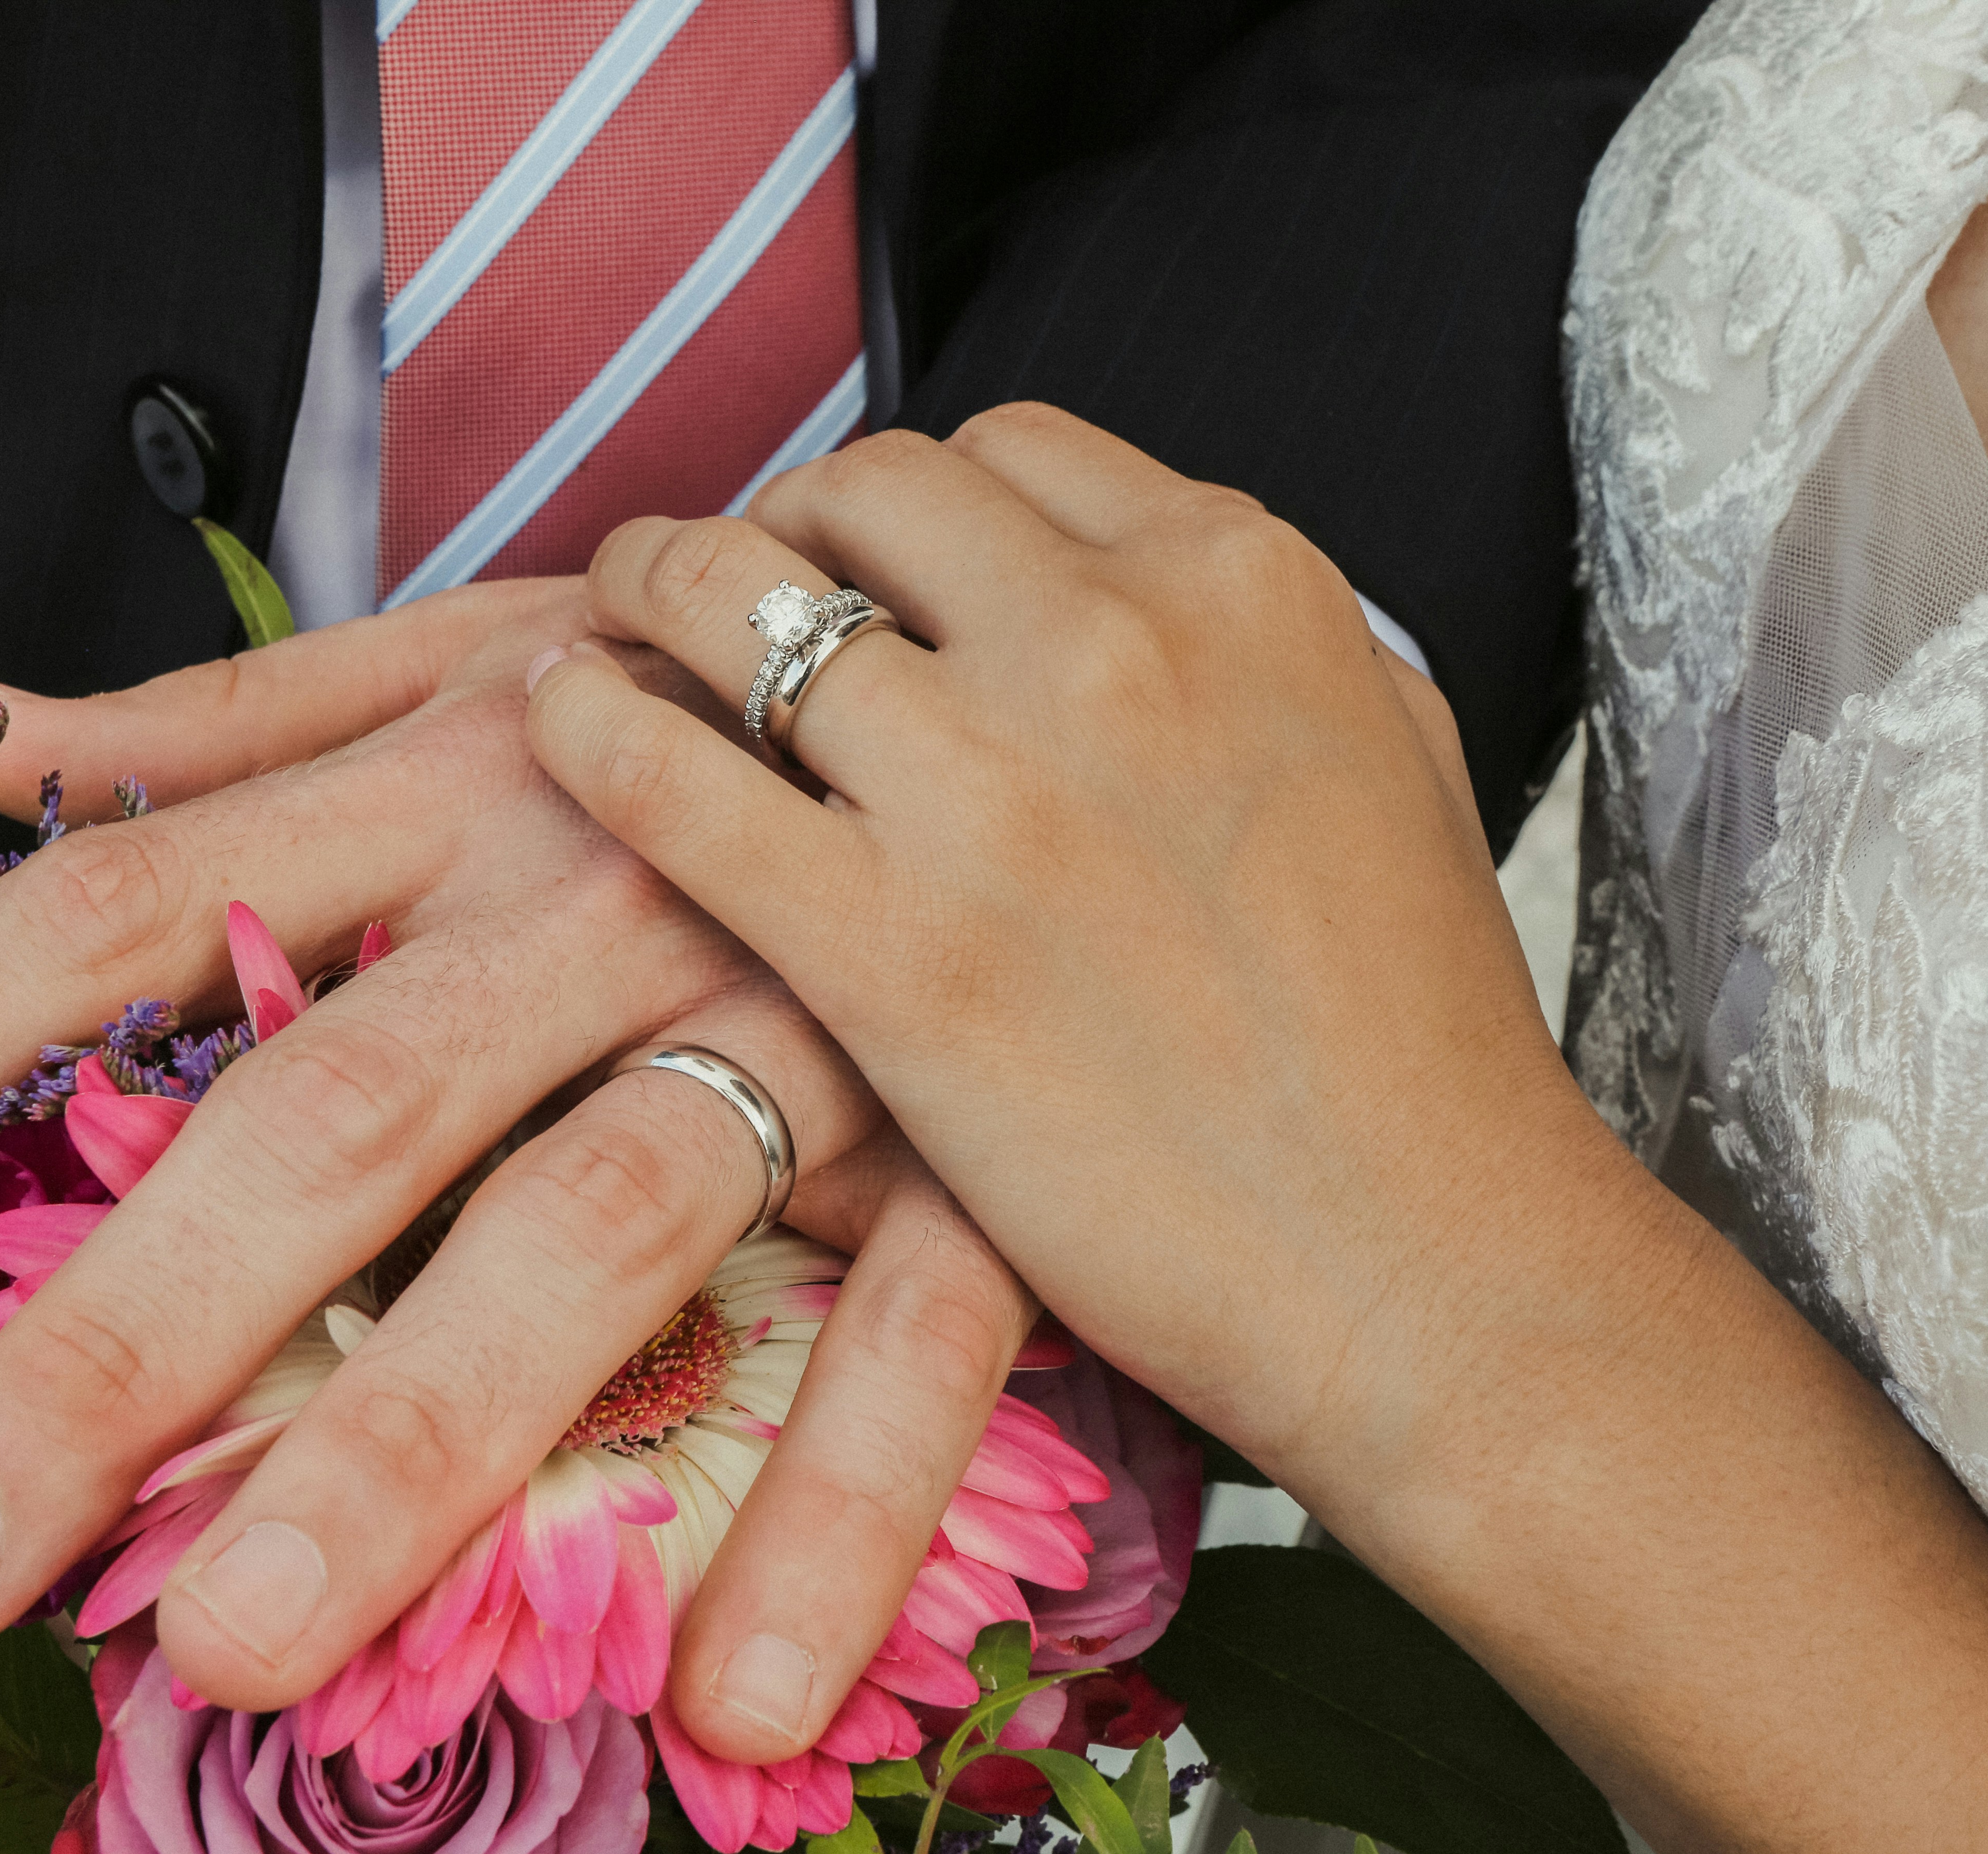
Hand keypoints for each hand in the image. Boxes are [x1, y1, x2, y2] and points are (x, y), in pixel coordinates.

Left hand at [0, 580, 1034, 1765]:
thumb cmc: (710, 686)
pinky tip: (726, 1707)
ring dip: (421, 1442)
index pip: (118, 900)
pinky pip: (921, 1333)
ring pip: (592, 1225)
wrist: (1057, 655)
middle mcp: (598, 879)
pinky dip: (836, 1510)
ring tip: (246, 1658)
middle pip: (329, 1107)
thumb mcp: (482, 648)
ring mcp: (799, 1012)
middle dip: (124, 1340)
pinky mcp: (985, 1138)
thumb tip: (2, 747)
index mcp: (447, 763)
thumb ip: (242, 716)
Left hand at [532, 410, 1541, 1477]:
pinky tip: (558, 721)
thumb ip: (1245, 649)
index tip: (860, 565)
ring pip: (736, 595)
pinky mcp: (892, 948)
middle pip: (861, 490)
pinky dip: (588, 728)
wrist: (1429, 1265)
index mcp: (1241, 580)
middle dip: (778, 526)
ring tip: (610, 630)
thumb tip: (1117, 593)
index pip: (1004, 454)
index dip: (905, 507)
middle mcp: (1113, 643)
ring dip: (652, 592)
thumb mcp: (1385, 754)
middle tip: (724, 594)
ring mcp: (992, 791)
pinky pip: (670, 776)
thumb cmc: (1415, 1040)